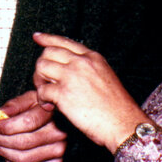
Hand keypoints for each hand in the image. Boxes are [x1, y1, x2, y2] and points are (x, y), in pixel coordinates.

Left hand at [0, 90, 66, 161]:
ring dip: (2, 152)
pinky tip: (5, 152)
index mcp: (51, 114)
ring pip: (23, 158)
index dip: (6, 126)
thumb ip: (13, 105)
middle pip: (22, 143)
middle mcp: (58, 133)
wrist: (59, 119)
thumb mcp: (29, 98)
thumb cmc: (41, 106)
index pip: (27, 123)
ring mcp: (58, 150)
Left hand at [33, 32, 146, 152]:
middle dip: (42, 66)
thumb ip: (88, 70)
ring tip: (48, 95)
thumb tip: (67, 72)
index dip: (48, 38)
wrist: (124, 124)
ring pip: (41, 67)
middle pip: (48, 52)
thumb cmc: (117, 108)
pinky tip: (50, 107)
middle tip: (44, 82)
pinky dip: (42, 100)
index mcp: (92, 58)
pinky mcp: (64, 93)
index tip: (37, 37)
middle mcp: (81, 63)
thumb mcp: (106, 77)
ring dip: (39, 81)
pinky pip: (42, 91)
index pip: (64, 42)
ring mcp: (71, 76)